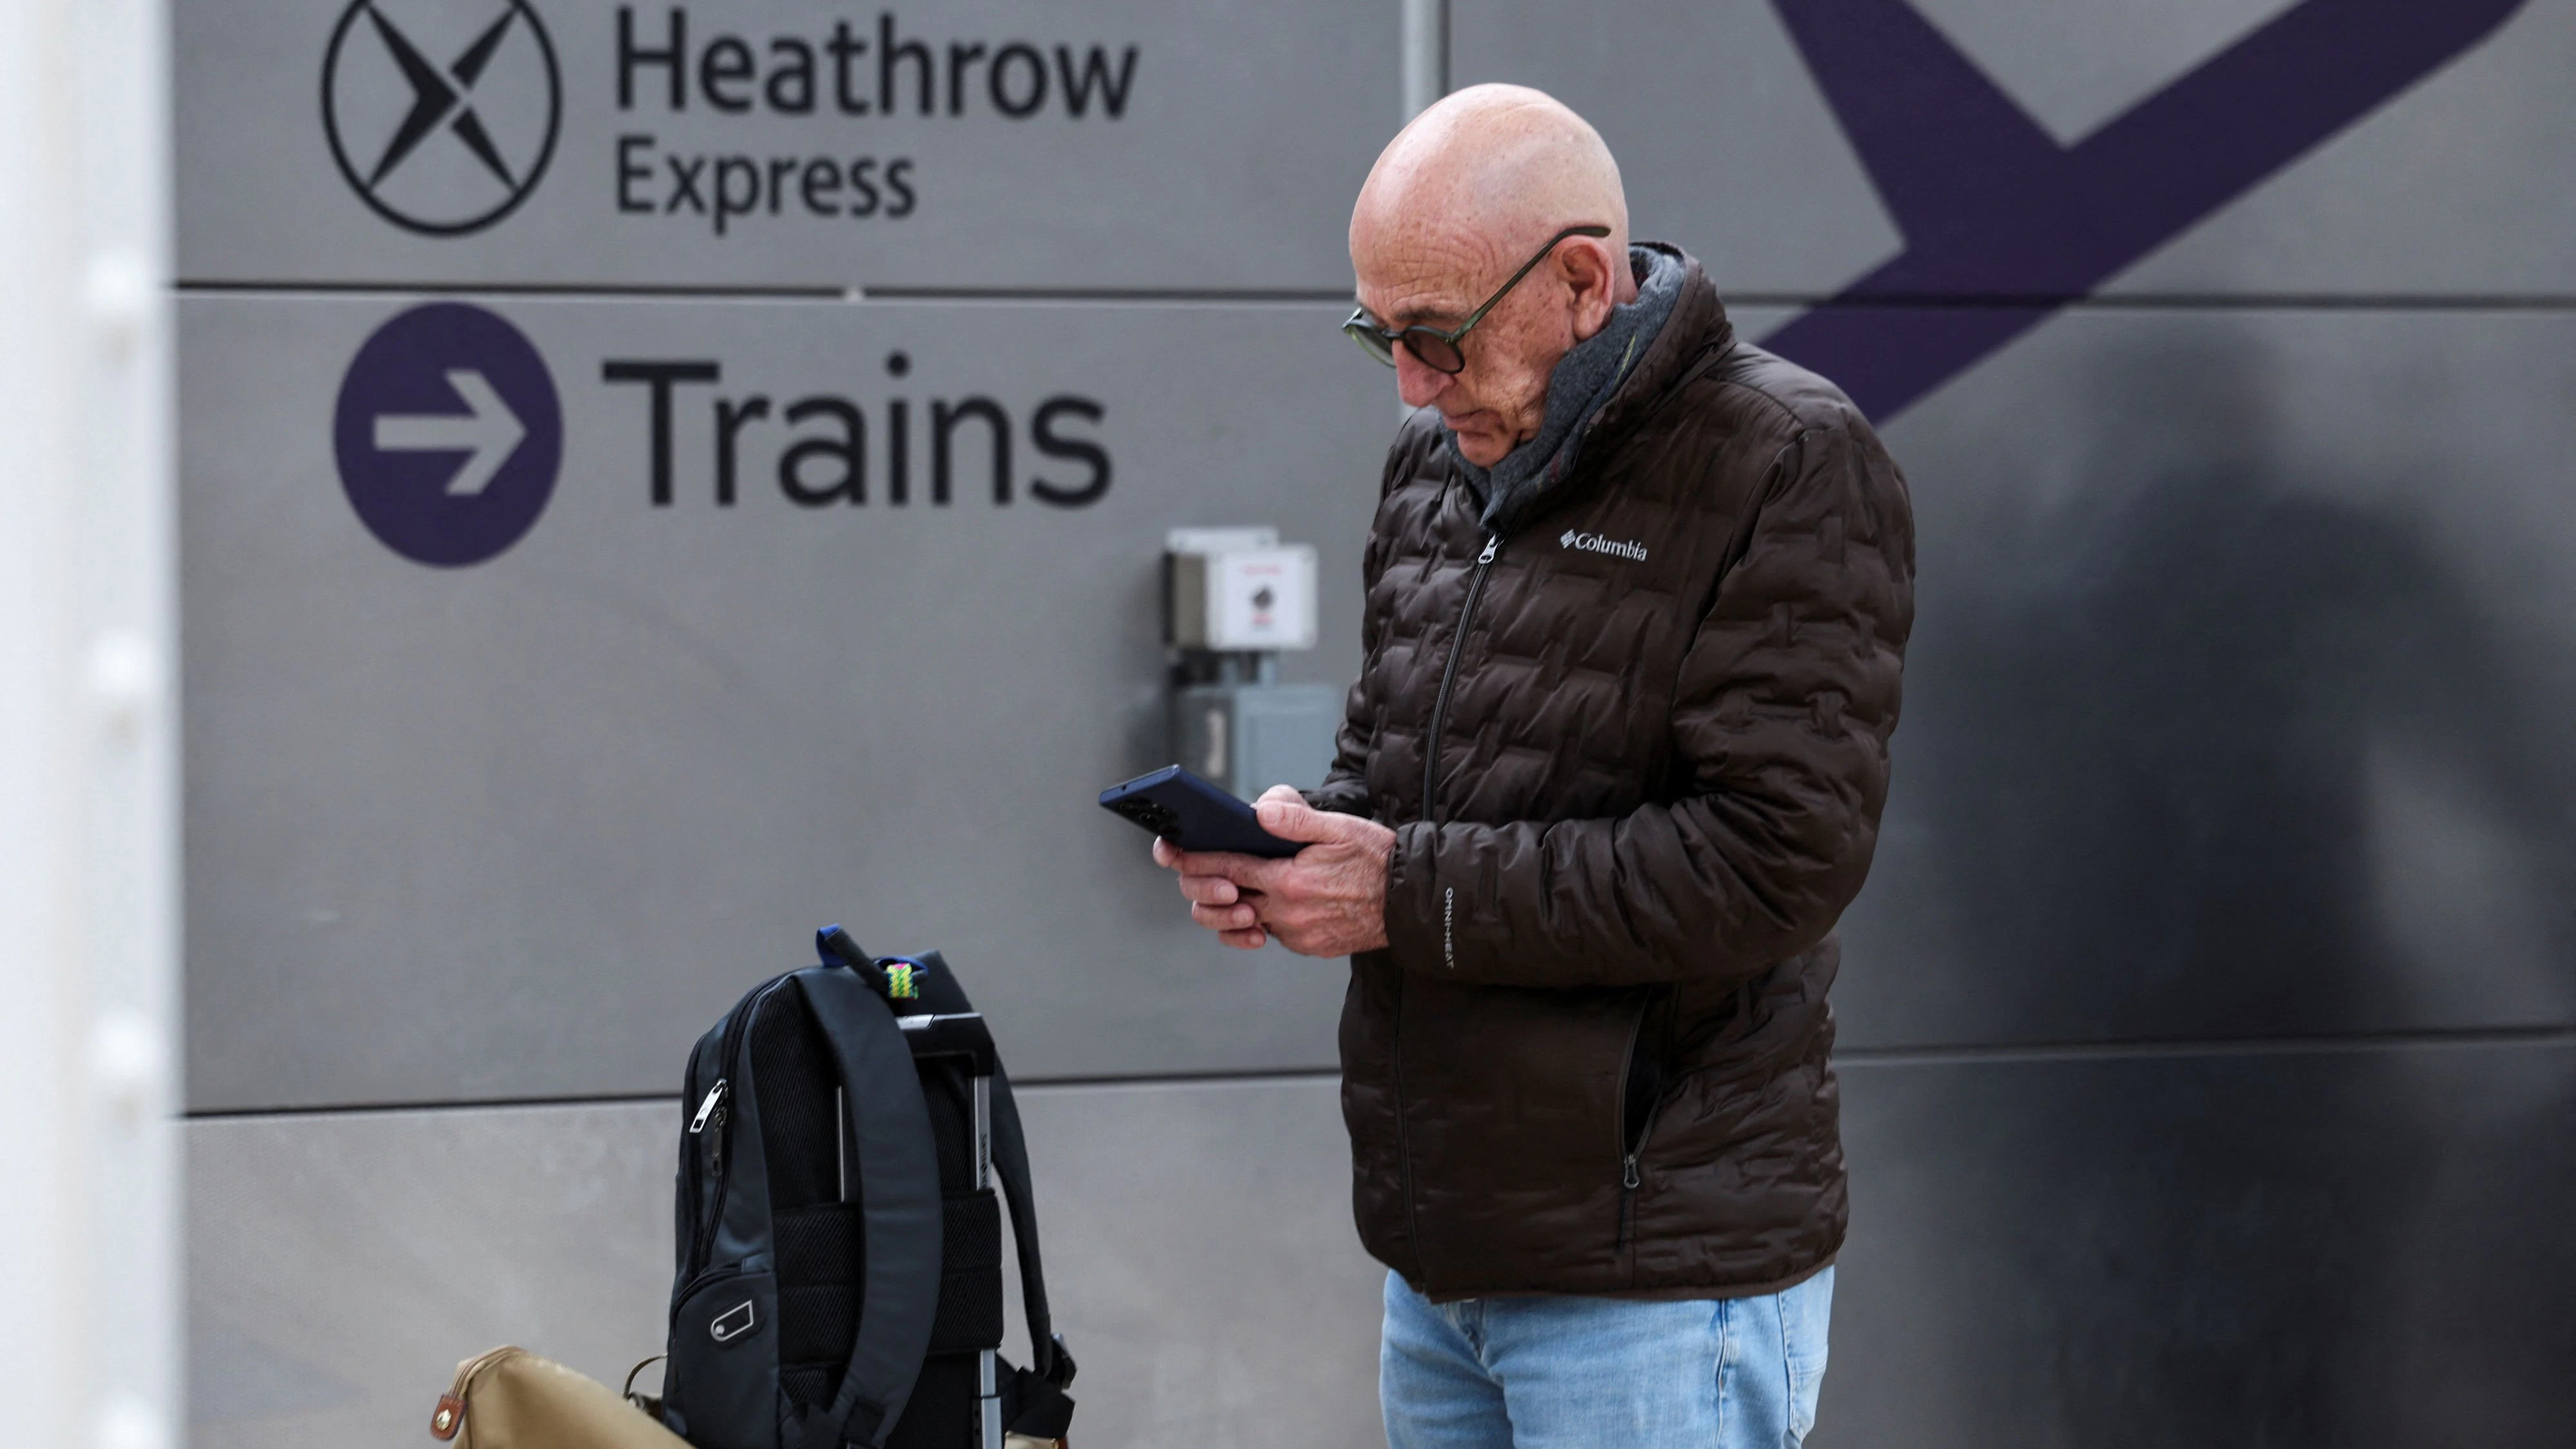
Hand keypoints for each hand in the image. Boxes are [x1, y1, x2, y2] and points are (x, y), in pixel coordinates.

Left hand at [1152, 785, 1395, 954]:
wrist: (1411, 903)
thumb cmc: (1377, 859)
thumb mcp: (1340, 827)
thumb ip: (1297, 820)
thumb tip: (1259, 811)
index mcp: (1290, 881)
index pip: (1228, 868)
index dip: (1196, 860)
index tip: (1173, 852)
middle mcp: (1288, 913)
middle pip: (1227, 903)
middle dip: (1207, 887)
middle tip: (1202, 872)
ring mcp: (1298, 934)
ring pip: (1247, 922)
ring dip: (1233, 908)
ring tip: (1234, 890)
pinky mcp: (1310, 946)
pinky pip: (1273, 933)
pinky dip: (1264, 918)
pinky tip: (1270, 902)